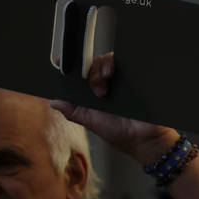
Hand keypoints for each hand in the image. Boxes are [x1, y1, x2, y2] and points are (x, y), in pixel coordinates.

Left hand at [50, 52, 178, 164]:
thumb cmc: (120, 133)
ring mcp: (118, 79)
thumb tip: (54, 102)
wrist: (145, 137)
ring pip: (104, 60)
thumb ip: (73, 112)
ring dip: (98, 68)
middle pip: (90, 65)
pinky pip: (120, 61)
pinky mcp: (130, 75)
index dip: (70, 68)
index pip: (79, 76)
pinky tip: (110, 73)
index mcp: (92, 95)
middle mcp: (105, 84)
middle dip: (86, 70)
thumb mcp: (92, 123)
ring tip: (103, 86)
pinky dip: (112, 62)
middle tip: (90, 86)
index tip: (61, 63)